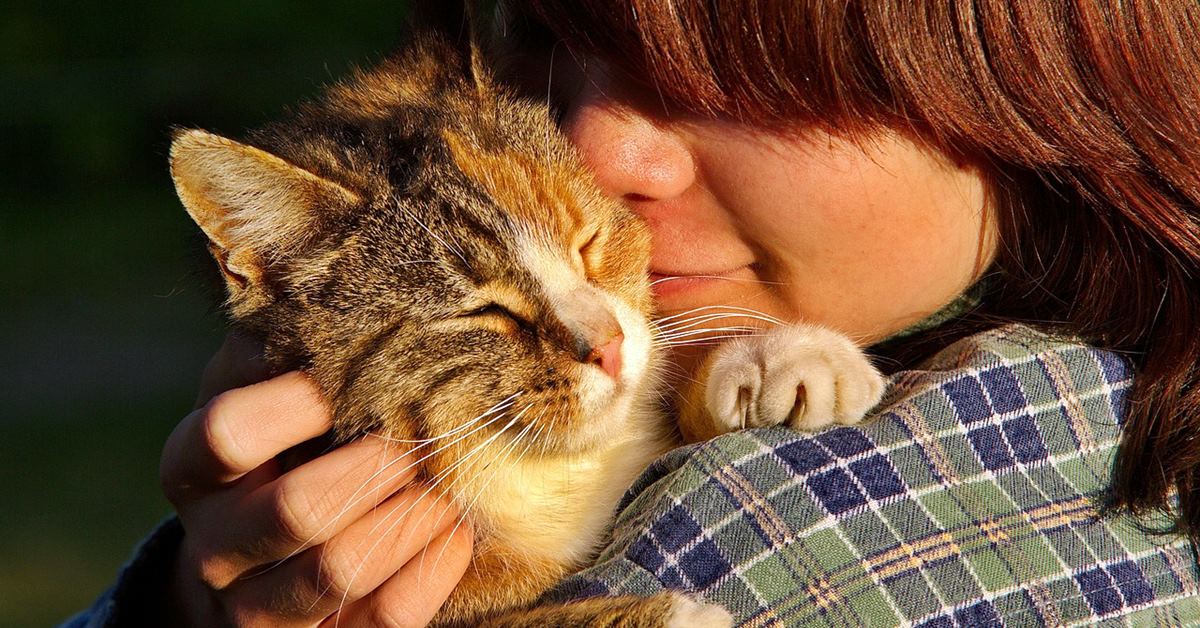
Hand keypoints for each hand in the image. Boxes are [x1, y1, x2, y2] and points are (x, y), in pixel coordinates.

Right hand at [160, 333, 472, 626]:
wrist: (249, 560)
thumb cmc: (275, 446)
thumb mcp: (260, 393)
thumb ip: (288, 346)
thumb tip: (343, 269)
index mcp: (193, 467)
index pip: (226, 434)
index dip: (296, 403)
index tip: (357, 375)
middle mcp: (214, 542)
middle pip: (296, 509)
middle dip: (376, 466)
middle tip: (421, 433)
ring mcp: (258, 604)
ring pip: (339, 572)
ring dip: (411, 518)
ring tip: (451, 480)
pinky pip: (380, 620)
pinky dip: (430, 572)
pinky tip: (456, 531)